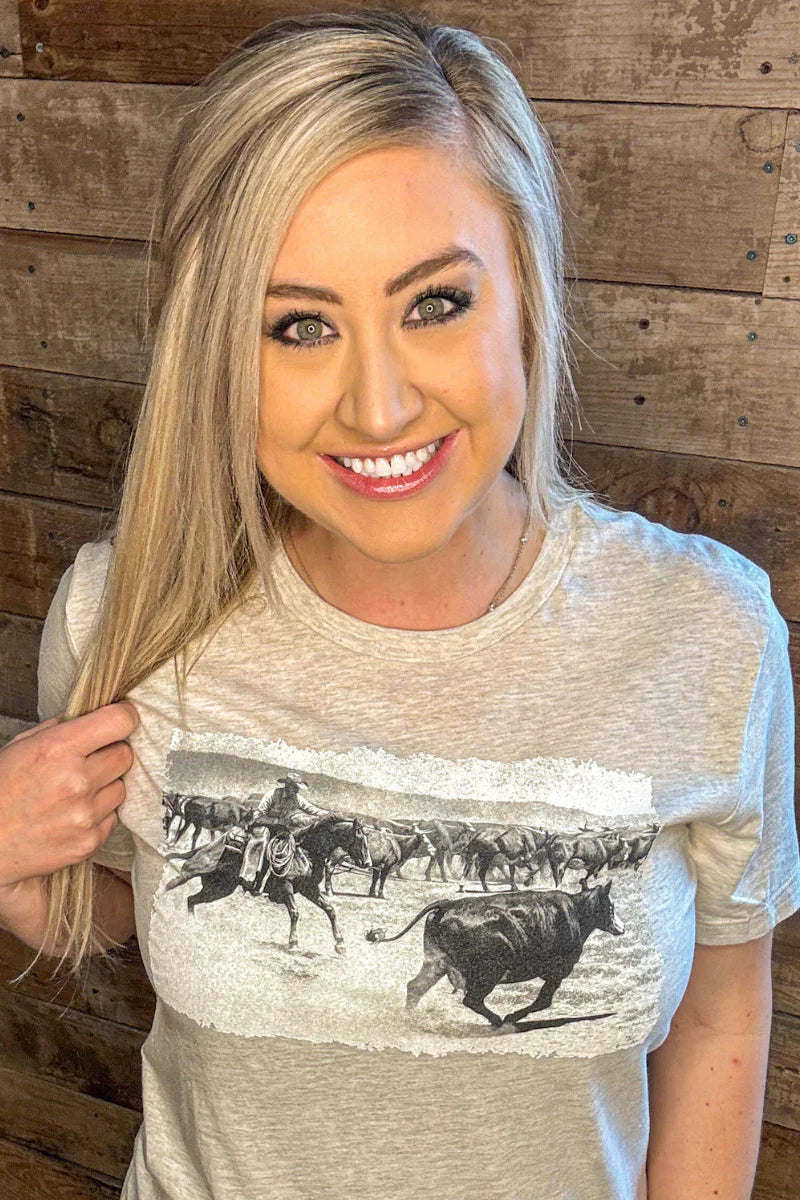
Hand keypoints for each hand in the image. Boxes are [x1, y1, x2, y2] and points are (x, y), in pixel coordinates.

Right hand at [0, 702, 139, 889]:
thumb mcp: (21, 746)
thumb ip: (60, 728)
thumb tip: (92, 715)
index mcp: (58, 749)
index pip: (119, 721)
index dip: (124, 717)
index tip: (120, 720)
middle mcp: (76, 780)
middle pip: (126, 754)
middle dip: (111, 753)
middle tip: (90, 761)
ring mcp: (85, 814)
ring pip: (121, 787)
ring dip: (105, 786)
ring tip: (75, 792)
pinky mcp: (89, 841)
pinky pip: (112, 817)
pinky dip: (98, 814)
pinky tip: (72, 814)